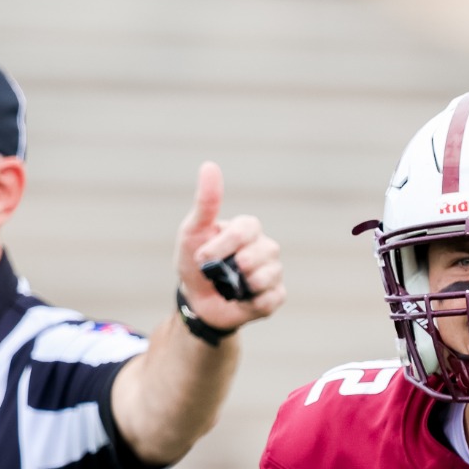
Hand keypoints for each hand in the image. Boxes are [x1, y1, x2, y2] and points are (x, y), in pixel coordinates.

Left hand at [174, 161, 284, 332]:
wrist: (197, 301)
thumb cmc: (195, 262)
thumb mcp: (193, 231)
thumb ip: (206, 202)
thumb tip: (210, 165)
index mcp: (247, 229)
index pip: (246, 230)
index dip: (224, 245)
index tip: (203, 257)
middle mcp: (265, 247)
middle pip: (261, 253)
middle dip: (234, 266)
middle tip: (218, 273)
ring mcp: (273, 271)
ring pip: (267, 276)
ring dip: (242, 285)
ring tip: (230, 287)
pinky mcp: (275, 296)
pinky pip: (271, 298)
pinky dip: (252, 302)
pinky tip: (240, 300)